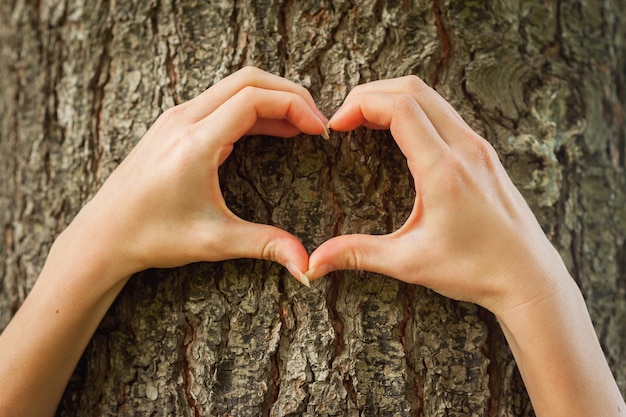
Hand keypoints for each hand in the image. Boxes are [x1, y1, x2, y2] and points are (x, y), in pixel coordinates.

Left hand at [62, 66, 326, 285]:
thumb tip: (306, 266)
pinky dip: (251, 107)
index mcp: (195, 143)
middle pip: (247, 80)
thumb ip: (265, 245)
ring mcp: (176, 118)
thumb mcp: (214, 242)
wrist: (103, 235)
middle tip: (316, 119)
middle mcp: (183, 120)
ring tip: (300, 125)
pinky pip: (219, 101)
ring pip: (233, 87)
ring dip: (270, 98)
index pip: (254, 99)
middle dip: (289, 93)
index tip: (320, 129)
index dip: (295, 107)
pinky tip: (269, 129)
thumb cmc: (152, 237)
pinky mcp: (173, 124)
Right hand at [306, 76, 568, 315]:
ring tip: (364, 120)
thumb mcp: (409, 262)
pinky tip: (398, 133)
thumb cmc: (475, 270)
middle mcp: (465, 149)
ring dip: (393, 97)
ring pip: (431, 97)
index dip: (359, 106)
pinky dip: (414, 109)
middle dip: (370, 94)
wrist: (528, 276)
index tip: (335, 126)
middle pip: (413, 89)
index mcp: (444, 170)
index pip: (399, 108)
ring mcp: (478, 147)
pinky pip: (445, 112)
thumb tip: (313, 263)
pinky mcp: (483, 153)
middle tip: (344, 117)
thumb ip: (357, 254)